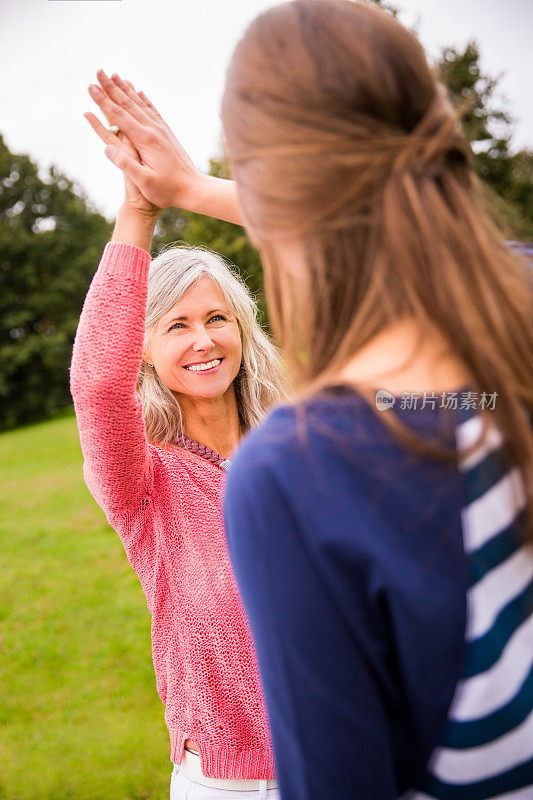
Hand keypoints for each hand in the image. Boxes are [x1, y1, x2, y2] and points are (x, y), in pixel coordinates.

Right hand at [85, 70, 201, 209]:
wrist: (194, 189)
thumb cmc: (168, 191)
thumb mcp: (145, 182)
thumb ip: (126, 165)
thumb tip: (107, 147)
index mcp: (145, 140)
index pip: (119, 116)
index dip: (103, 101)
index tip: (90, 86)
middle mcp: (154, 130)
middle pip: (128, 104)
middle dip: (111, 87)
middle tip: (98, 71)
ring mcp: (162, 131)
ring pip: (140, 104)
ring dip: (126, 89)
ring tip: (115, 75)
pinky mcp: (167, 134)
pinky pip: (153, 112)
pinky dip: (144, 100)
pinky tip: (140, 92)